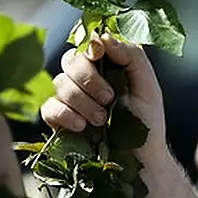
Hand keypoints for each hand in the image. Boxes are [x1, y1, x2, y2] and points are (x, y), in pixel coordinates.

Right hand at [40, 35, 165, 159]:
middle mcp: (85, 77)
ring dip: (81, 100)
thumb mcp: (147, 85)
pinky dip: (65, 114)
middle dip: (88, 78)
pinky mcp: (58, 119)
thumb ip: (131, 56)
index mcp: (107, 64)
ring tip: (102, 119)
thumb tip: (104, 37)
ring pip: (59, 83)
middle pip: (70, 60)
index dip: (90, 45)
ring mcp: (69, 97)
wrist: (140, 160)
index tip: (98, 54)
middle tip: (109, 98)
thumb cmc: (146, 121)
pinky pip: (49, 107)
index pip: (89, 42)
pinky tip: (81, 126)